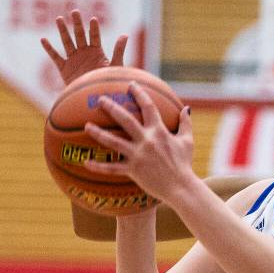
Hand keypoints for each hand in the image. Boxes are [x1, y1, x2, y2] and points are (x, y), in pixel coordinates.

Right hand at [40, 10, 127, 85]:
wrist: (93, 98)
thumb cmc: (107, 82)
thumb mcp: (115, 66)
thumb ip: (118, 50)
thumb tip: (125, 34)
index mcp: (97, 52)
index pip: (95, 37)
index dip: (94, 29)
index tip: (94, 19)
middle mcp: (84, 53)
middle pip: (80, 35)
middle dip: (78, 24)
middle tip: (75, 11)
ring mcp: (73, 59)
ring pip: (67, 42)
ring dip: (63, 31)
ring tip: (59, 19)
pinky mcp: (64, 68)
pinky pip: (55, 57)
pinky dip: (49, 49)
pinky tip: (43, 39)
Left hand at [83, 82, 194, 204]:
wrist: (181, 187)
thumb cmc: (184, 164)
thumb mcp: (188, 141)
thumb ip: (185, 124)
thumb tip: (186, 108)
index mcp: (160, 131)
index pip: (148, 107)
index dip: (139, 93)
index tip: (131, 84)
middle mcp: (147, 141)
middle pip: (125, 120)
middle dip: (112, 107)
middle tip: (100, 99)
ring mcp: (138, 155)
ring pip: (113, 141)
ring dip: (98, 133)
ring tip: (86, 125)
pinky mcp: (133, 170)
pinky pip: (112, 168)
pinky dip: (98, 166)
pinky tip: (85, 162)